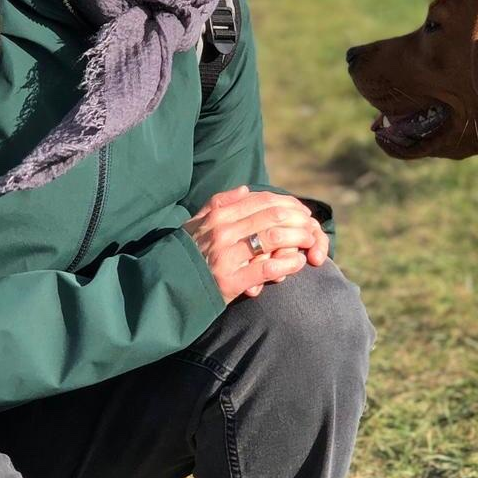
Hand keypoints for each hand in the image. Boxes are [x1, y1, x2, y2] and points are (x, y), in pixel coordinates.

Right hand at [183, 186, 328, 303]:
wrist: (166, 287)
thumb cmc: (185, 254)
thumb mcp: (196, 222)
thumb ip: (219, 203)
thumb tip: (246, 190)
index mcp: (218, 215)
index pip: (262, 201)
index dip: (288, 204)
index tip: (302, 211)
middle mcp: (222, 232)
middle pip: (273, 216)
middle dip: (299, 219)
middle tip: (311, 226)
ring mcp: (226, 256)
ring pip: (274, 238)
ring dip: (298, 238)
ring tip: (309, 242)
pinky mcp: (230, 282)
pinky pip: (267, 269)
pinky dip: (288, 264)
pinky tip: (298, 263)